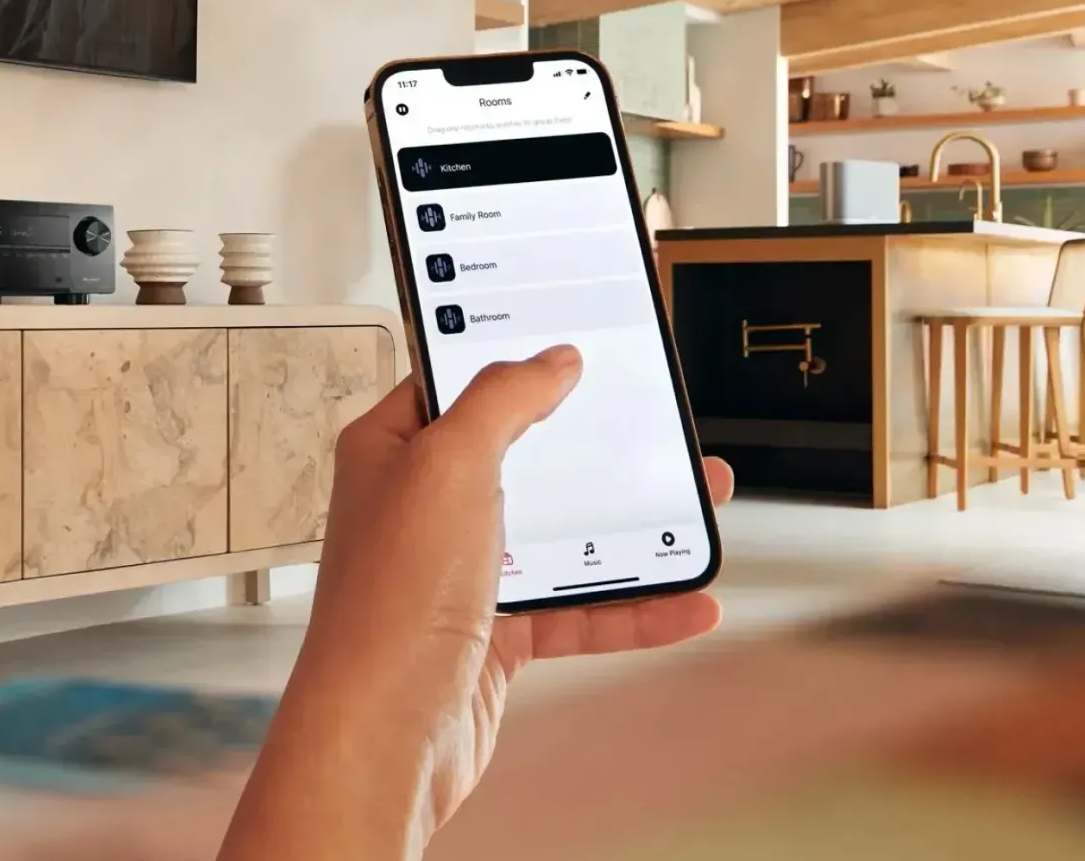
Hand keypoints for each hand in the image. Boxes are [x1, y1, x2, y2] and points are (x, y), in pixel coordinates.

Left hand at [278, 348, 732, 845]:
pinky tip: (686, 600)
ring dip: (631, 526)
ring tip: (700, 505)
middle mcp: (420, 508)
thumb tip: (549, 360)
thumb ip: (503, 398)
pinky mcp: (492, 634)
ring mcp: (458, 573)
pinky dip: (635, 607)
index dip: (513, 362)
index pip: (456, 384)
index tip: (576, 350)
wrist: (384, 735)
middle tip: (655, 429)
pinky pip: (576, 611)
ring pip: (559, 536)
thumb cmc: (389, 602)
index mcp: (391, 450)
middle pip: (522, 459)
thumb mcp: (448, 462)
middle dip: (594, 447)